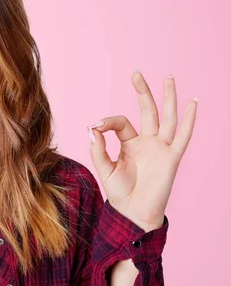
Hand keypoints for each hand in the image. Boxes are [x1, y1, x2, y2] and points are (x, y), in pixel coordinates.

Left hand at [87, 70, 197, 231]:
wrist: (132, 213)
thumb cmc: (119, 192)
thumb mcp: (103, 168)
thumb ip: (98, 148)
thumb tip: (92, 127)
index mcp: (129, 143)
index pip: (120, 122)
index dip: (107, 121)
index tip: (96, 127)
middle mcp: (146, 142)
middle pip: (147, 110)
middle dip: (142, 91)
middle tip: (135, 73)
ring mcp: (160, 148)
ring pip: (166, 117)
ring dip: (168, 98)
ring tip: (169, 78)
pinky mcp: (171, 157)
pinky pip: (182, 136)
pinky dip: (189, 120)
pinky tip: (192, 102)